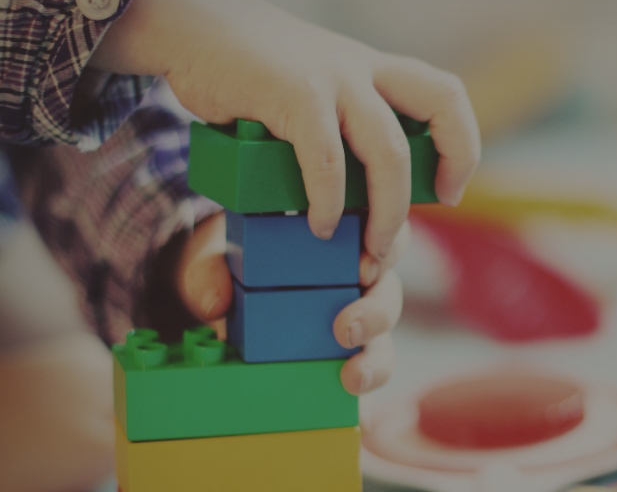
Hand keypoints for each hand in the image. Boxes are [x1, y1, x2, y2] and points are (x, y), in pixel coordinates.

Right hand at [91, 0, 479, 269]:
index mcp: (374, 71)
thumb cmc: (254, 77)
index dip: (462, 143)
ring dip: (388, 211)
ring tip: (370, 248)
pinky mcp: (294, 94)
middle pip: (443, 104)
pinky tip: (317, 224)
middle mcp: (363, 70)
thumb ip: (343, 128)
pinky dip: (327, 202)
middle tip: (432, 210)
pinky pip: (327, 161)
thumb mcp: (316, 92)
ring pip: (389, 151)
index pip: (446, 95)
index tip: (449, 190)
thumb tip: (358, 198)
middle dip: (453, 163)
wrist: (195, 30)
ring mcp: (333, 79)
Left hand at [176, 212, 409, 394]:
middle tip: (347, 328)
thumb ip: (210, 271)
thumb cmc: (232, 262)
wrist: (219, 294)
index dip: (388, 249)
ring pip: (384, 338)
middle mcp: (356, 281)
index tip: (363, 269)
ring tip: (353, 376)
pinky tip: (350, 398)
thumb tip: (215, 302)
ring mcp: (353, 322)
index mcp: (340, 240)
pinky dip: (364, 387)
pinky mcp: (343, 359)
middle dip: (377, 312)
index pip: (382, 236)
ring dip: (375, 359)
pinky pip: (364, 372)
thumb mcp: (215, 257)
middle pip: (388, 292)